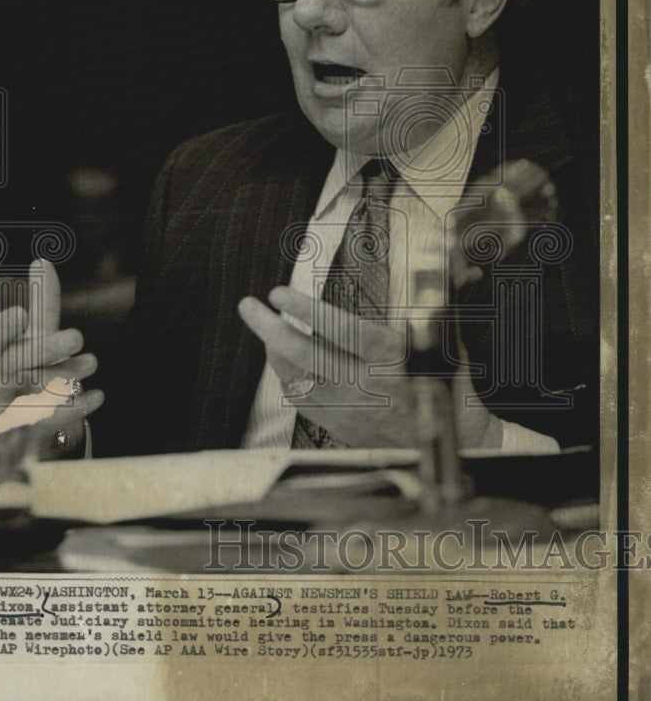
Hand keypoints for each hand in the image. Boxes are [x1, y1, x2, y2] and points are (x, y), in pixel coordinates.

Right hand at [0, 259, 103, 483]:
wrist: (18, 417)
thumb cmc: (29, 363)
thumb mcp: (35, 333)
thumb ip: (42, 300)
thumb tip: (42, 260)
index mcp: (3, 350)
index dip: (6, 326)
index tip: (21, 313)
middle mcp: (6, 375)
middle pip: (18, 361)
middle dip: (46, 347)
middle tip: (76, 335)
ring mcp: (18, 403)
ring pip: (36, 391)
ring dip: (65, 375)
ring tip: (91, 362)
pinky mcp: (36, 426)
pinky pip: (55, 419)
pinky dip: (77, 406)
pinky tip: (98, 395)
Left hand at [239, 286, 502, 449]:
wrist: (450, 448)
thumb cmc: (448, 387)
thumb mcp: (448, 344)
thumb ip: (434, 302)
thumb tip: (447, 252)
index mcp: (393, 359)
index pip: (341, 330)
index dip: (306, 309)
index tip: (280, 293)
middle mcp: (366, 385)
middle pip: (305, 354)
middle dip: (269, 327)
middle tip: (249, 305)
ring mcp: (348, 409)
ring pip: (295, 377)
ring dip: (273, 349)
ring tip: (263, 323)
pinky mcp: (339, 426)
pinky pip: (299, 398)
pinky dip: (285, 374)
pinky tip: (279, 358)